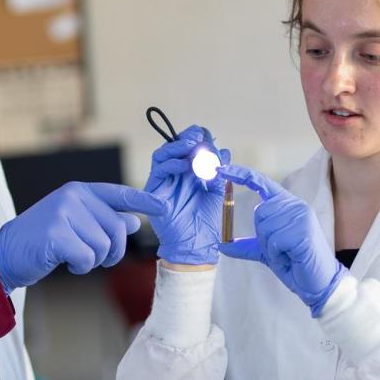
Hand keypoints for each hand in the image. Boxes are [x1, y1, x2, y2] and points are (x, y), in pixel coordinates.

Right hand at [0, 182, 168, 288]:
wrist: (4, 254)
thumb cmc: (42, 241)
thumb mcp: (76, 226)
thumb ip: (104, 221)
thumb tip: (134, 221)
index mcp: (79, 190)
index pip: (119, 193)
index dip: (143, 200)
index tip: (164, 207)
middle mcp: (73, 196)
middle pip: (116, 229)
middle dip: (111, 251)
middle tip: (94, 258)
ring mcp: (63, 213)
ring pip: (104, 245)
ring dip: (93, 260)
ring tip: (73, 256)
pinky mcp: (56, 233)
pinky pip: (88, 257)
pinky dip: (81, 266)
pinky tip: (67, 263)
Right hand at [145, 125, 229, 266]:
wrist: (195, 246)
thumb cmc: (206, 224)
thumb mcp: (217, 193)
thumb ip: (219, 173)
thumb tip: (224, 151)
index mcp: (191, 174)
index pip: (190, 149)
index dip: (196, 138)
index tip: (206, 133)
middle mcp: (176, 175)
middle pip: (175, 148)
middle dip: (187, 138)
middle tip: (199, 136)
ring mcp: (164, 182)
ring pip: (163, 154)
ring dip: (178, 147)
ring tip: (193, 147)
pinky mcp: (154, 190)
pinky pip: (159, 170)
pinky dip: (172, 164)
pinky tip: (185, 166)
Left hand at [215, 164, 344, 315]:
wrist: (317, 282)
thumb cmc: (295, 263)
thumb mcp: (265, 252)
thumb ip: (245, 246)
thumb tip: (222, 245)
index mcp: (287, 205)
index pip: (261, 183)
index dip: (241, 175)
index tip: (222, 170)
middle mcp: (295, 205)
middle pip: (260, 212)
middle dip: (263, 235)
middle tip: (280, 248)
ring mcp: (301, 216)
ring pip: (265, 227)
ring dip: (271, 247)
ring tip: (287, 253)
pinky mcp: (303, 230)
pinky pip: (274, 241)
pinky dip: (277, 253)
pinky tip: (291, 256)